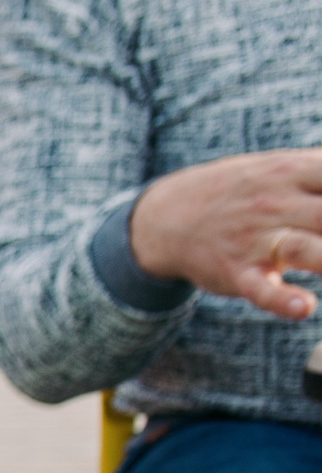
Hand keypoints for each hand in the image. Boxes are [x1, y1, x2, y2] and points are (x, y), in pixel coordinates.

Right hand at [129, 150, 321, 320]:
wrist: (167, 215)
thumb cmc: (240, 191)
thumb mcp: (281, 166)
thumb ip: (321, 169)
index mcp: (293, 172)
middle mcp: (276, 203)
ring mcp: (254, 239)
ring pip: (305, 248)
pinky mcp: (237, 273)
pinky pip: (262, 290)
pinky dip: (282, 301)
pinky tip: (302, 307)